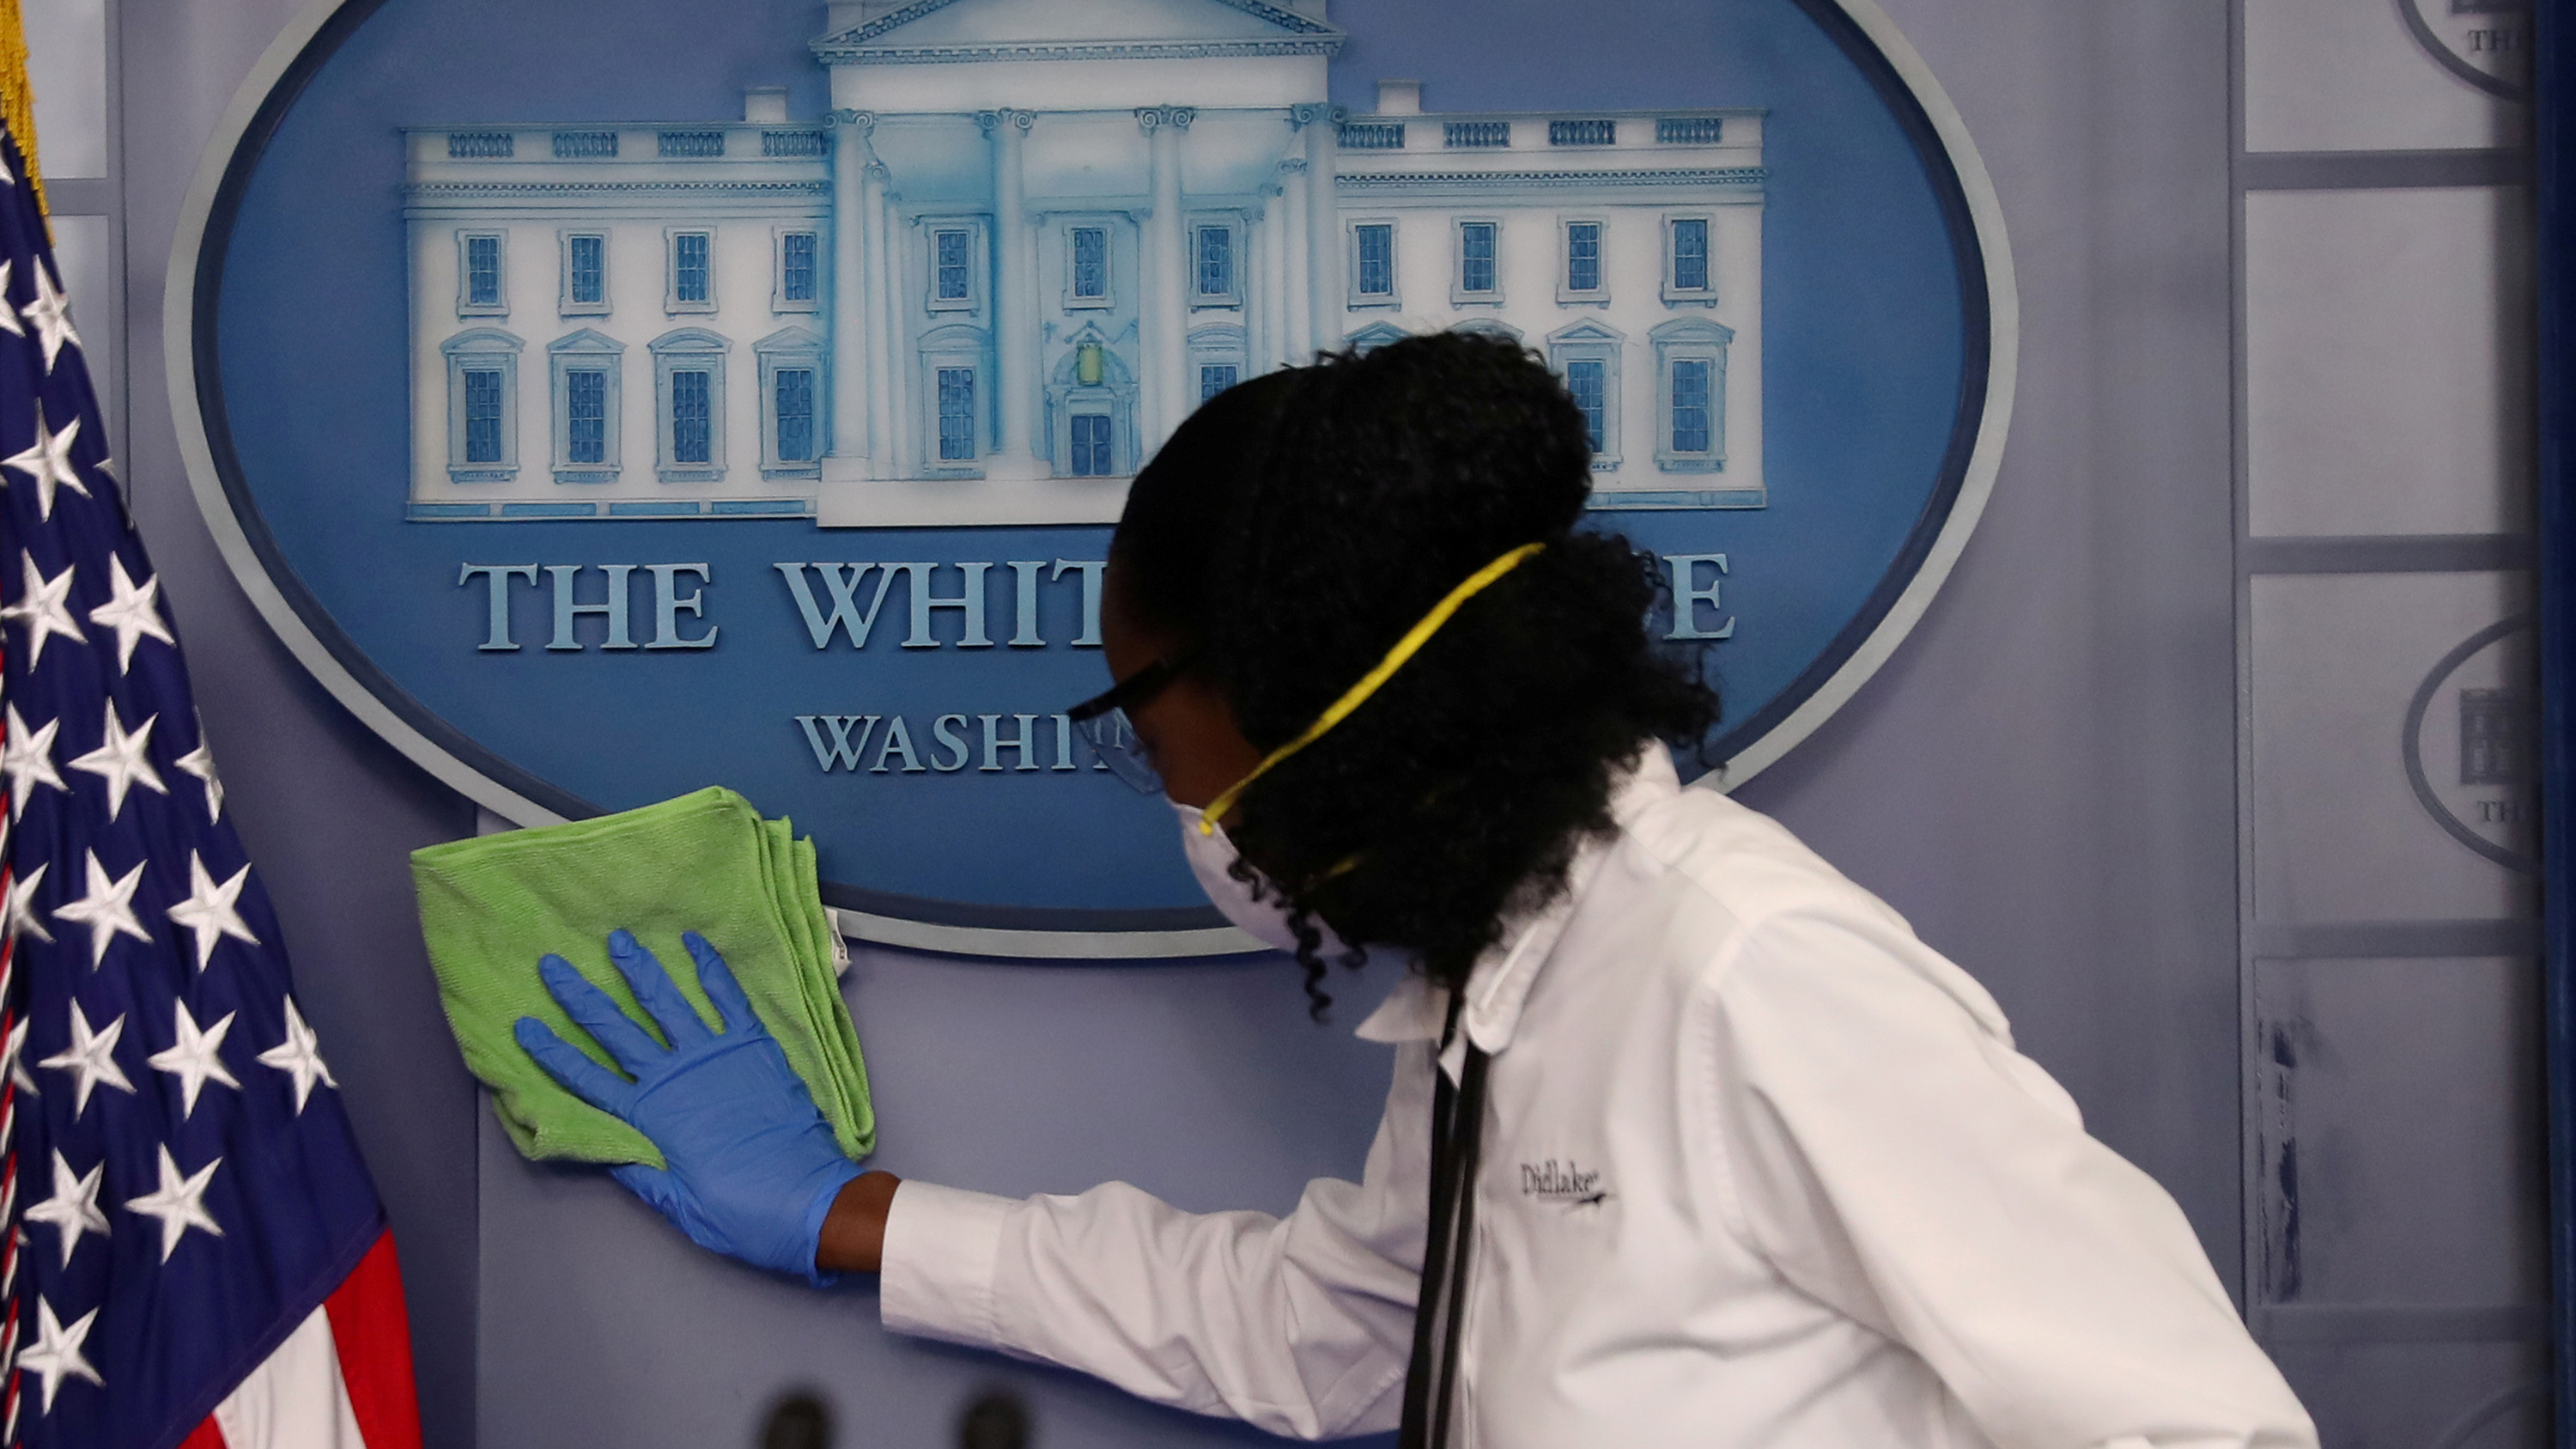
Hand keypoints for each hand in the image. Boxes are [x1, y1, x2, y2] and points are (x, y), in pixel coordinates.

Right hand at [515, 929, 861, 1284]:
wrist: (809, 1200)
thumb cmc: (743, 1212)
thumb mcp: (680, 1207)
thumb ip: (643, 1174)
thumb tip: (606, 1149)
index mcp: (650, 1119)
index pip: (589, 1080)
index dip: (555, 1054)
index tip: (526, 1025)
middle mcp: (674, 1079)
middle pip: (617, 1031)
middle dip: (582, 997)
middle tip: (553, 964)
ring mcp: (714, 1057)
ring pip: (667, 1003)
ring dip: (640, 970)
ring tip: (618, 940)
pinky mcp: (754, 1047)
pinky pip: (728, 999)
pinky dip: (711, 969)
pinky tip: (694, 943)